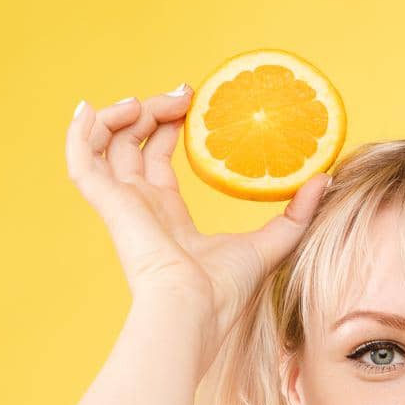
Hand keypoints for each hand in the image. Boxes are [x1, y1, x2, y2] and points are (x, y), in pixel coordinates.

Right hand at [66, 88, 331, 357]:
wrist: (192, 309)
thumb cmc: (225, 291)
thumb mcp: (272, 243)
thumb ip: (296, 214)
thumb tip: (325, 180)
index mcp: (167, 216)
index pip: (157, 160)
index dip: (168, 126)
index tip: (192, 100)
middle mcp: (139, 207)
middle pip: (132, 145)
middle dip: (151, 111)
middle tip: (182, 95)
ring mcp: (121, 205)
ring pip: (106, 145)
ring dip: (122, 115)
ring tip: (147, 101)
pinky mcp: (108, 204)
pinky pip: (81, 161)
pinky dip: (79, 133)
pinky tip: (89, 108)